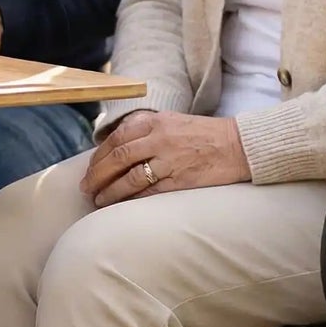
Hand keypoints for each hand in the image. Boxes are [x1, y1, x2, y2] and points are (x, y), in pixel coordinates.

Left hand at [80, 110, 250, 206]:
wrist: (240, 144)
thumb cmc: (205, 134)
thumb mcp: (172, 122)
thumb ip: (146, 131)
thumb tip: (118, 148)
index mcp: (155, 121)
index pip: (116, 138)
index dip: (99, 156)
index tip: (90, 168)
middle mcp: (158, 138)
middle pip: (117, 157)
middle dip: (97, 174)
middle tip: (85, 187)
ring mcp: (169, 159)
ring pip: (129, 177)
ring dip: (110, 190)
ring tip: (98, 200)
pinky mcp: (180, 179)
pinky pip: (149, 191)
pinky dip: (131, 199)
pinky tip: (121, 205)